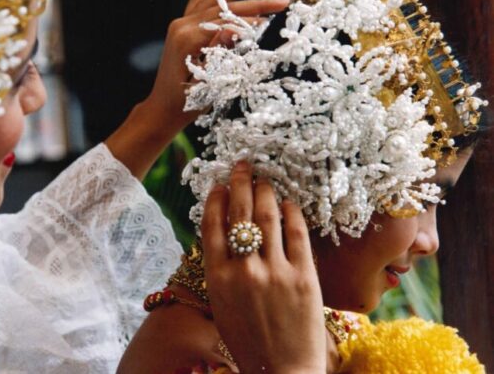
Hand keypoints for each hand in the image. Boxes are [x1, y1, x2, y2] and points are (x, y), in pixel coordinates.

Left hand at [142, 0, 290, 131]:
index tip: (273, 19)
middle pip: (224, 6)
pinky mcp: (181, 25)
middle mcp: (182, 25)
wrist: (164, 108)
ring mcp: (180, 23)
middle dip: (255, 2)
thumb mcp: (207, 83)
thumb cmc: (187, 103)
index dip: (251, 20)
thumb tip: (236, 29)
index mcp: (188, 39)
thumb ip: (219, 54)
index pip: (226, 21)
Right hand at [201, 162, 325, 373]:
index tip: (219, 184)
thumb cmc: (247, 340)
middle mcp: (243, 269)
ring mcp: (275, 272)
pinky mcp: (304, 277)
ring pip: (268, 217)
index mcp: (218, 277)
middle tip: (242, 165)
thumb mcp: (221, 304)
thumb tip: (225, 233)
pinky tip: (288, 203)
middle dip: (240, 182)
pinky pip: (297, 235)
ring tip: (264, 179)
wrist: (280, 371)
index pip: (213, 224)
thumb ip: (221, 269)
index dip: (216, 198)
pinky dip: (291, 214)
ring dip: (265, 191)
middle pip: (240, 213)